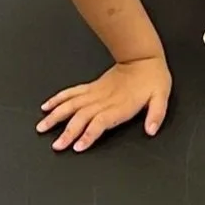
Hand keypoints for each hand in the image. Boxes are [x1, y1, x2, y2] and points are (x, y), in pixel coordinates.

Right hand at [38, 57, 172, 152]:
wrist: (143, 58)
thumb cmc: (153, 78)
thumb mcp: (162, 97)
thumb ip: (156, 115)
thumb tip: (151, 130)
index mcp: (119, 106)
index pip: (100, 122)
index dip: (88, 134)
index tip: (77, 146)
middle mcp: (103, 100)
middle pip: (81, 117)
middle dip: (67, 132)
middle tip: (56, 145)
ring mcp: (95, 93)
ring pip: (71, 105)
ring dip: (56, 116)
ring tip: (42, 127)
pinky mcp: (91, 87)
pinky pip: (71, 93)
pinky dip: (57, 99)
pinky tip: (46, 106)